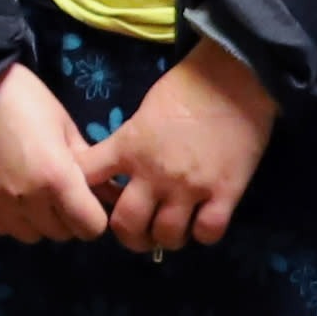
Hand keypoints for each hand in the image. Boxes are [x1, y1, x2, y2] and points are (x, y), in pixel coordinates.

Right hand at [0, 62, 112, 243]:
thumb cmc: (26, 100)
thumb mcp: (65, 126)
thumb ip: (89, 165)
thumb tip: (114, 193)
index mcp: (56, 178)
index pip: (90, 227)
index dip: (95, 217)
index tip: (88, 201)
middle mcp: (27, 199)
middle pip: (62, 234)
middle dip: (68, 217)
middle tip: (61, 192)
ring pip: (32, 236)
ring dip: (39, 221)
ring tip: (34, 194)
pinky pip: (4, 229)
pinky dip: (13, 219)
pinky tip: (11, 194)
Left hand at [87, 39, 278, 253]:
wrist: (234, 77)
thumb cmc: (186, 87)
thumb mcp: (143, 112)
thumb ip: (128, 144)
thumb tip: (118, 169)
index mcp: (129, 147)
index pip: (87, 178)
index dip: (82, 193)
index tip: (93, 200)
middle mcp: (154, 173)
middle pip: (126, 225)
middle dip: (129, 235)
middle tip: (139, 231)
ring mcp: (190, 186)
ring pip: (166, 236)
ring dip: (166, 238)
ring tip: (172, 229)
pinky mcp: (225, 192)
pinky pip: (208, 232)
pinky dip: (202, 234)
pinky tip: (202, 223)